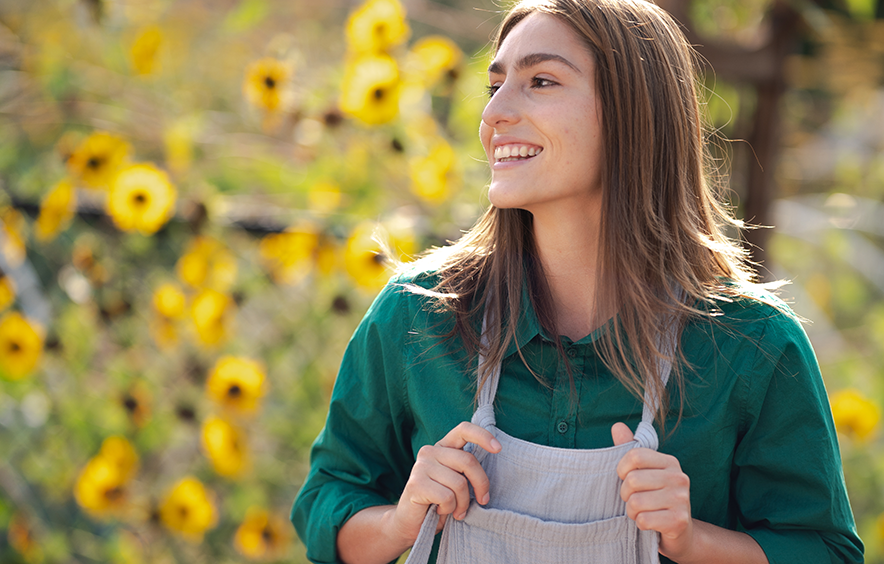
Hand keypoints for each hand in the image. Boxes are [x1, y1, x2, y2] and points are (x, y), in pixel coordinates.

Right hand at [390, 422, 501, 546]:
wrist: (411, 523)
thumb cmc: (440, 502)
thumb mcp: (457, 481)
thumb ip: (467, 469)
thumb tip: (493, 459)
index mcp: (442, 447)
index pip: (463, 430)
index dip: (483, 436)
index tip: (498, 449)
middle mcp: (430, 451)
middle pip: (468, 461)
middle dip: (481, 484)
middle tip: (482, 501)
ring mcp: (421, 466)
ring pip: (459, 483)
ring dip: (463, 503)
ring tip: (455, 510)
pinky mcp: (416, 484)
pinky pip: (447, 497)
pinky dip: (449, 509)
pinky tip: (440, 511)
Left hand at [612, 422, 693, 561]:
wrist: (681, 533)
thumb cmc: (656, 499)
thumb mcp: (643, 473)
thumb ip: (630, 450)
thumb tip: (617, 426)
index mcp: (669, 462)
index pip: (634, 455)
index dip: (622, 470)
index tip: (625, 478)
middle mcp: (679, 477)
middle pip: (632, 480)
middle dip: (625, 494)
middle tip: (634, 500)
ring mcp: (682, 499)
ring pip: (635, 502)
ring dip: (632, 511)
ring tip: (642, 511)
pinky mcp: (679, 520)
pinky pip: (643, 520)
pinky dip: (640, 524)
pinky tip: (650, 523)